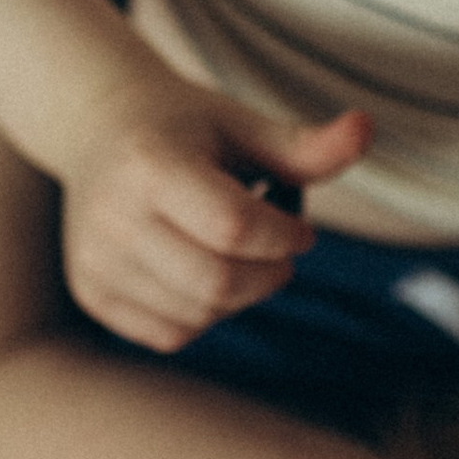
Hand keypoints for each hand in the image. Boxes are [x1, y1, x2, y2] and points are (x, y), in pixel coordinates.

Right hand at [59, 59, 371, 351]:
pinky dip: (206, 313)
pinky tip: (204, 270)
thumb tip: (367, 128)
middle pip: (217, 282)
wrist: (97, 128)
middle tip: (281, 252)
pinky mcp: (91, 293)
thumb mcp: (243, 125)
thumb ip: (304, 145)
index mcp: (149, 163)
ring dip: (241, 296)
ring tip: (238, 253)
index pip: (234, 226)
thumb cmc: (187, 127)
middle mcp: (110, 216)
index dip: (285, 235)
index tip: (299, 226)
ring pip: (198, 314)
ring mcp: (95, 260)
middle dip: (270, 275)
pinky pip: (171, 333)